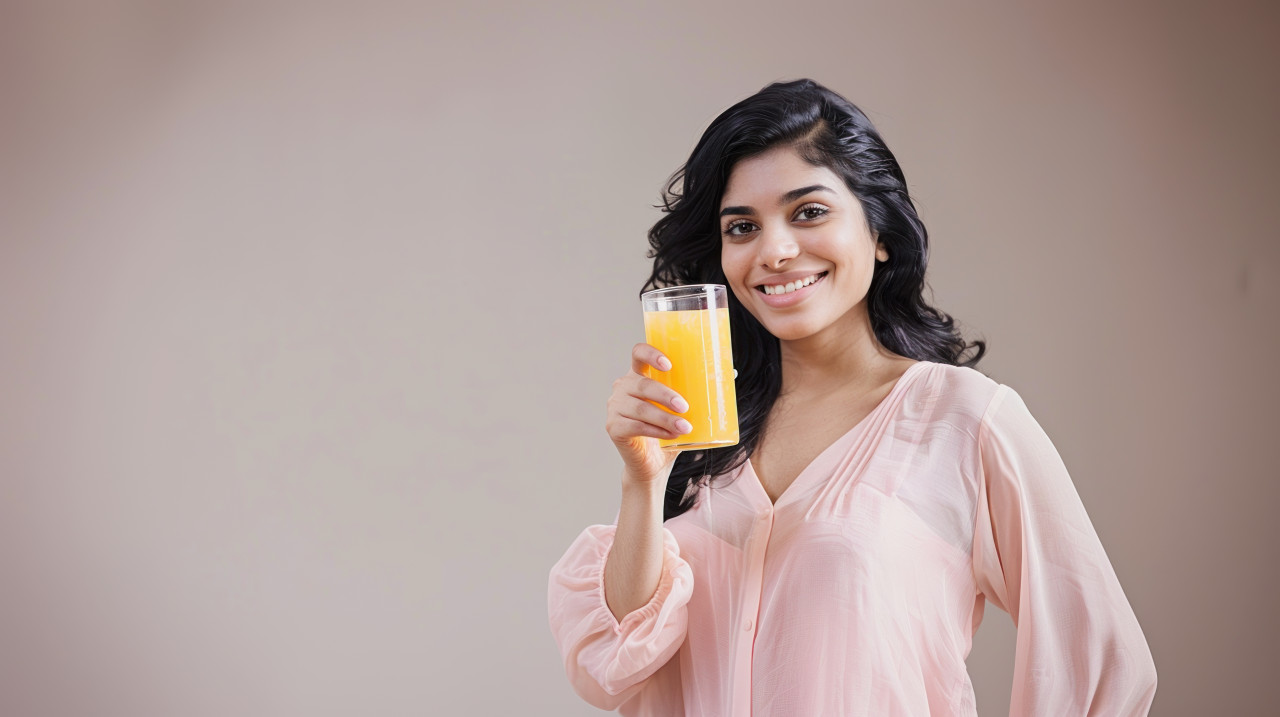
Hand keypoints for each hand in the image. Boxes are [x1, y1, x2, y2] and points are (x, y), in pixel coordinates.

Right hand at [605, 343, 692, 484]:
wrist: (652, 465)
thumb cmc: (669, 432)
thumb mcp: (683, 410)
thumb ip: (700, 392)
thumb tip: (731, 372)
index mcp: (638, 375)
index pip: (638, 353)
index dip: (651, 354)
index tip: (669, 365)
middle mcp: (623, 387)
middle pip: (642, 384)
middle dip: (665, 395)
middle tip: (685, 406)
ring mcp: (615, 407)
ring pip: (640, 408)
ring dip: (664, 417)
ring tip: (684, 427)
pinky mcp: (613, 427)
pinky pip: (634, 426)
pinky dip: (654, 430)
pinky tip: (669, 436)